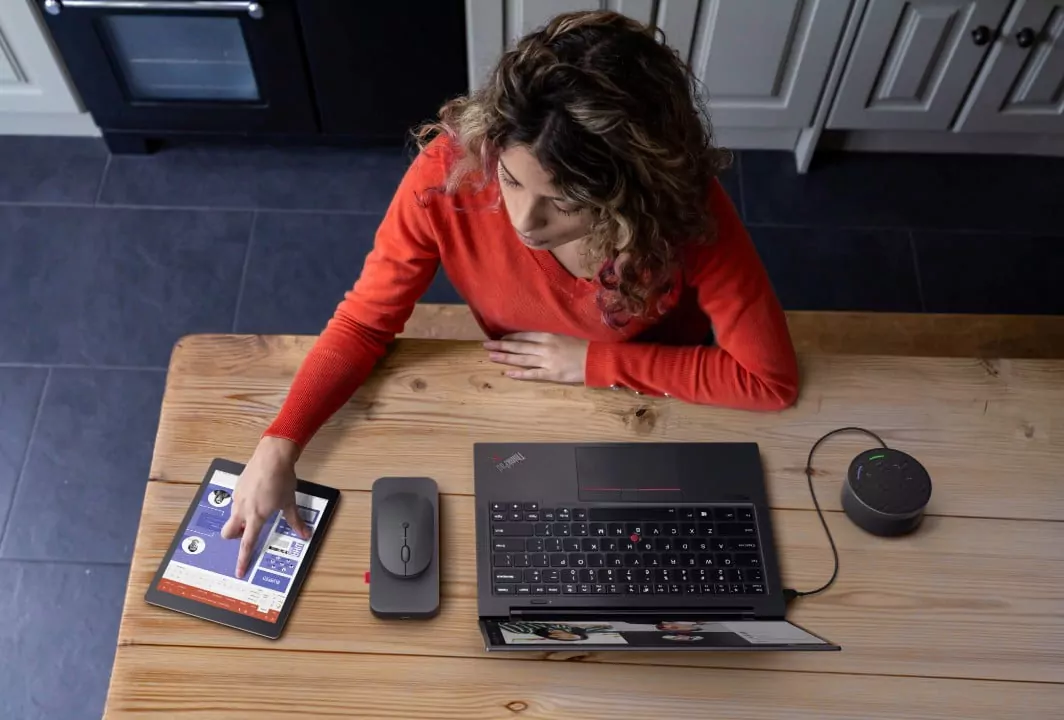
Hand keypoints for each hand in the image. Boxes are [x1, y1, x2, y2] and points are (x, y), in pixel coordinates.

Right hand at [220, 436, 309, 577]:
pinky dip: (243, 505)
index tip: (239, 571)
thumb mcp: (289, 502)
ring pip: (232, 516)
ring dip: (240, 520)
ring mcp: (237, 497)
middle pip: (229, 533)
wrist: (272, 456)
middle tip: (249, 532)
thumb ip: (295, 521)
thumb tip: (305, 534)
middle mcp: (242, 509)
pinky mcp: (237, 486)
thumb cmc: (281, 478)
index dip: (243, 559)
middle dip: (235, 537)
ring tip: (258, 510)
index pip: (247, 544)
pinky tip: (256, 495)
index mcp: (255, 516)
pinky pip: (236, 502)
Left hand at [484, 332, 588, 383]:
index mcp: (548, 336)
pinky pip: (532, 374)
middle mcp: (544, 347)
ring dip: (505, 358)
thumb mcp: (564, 336)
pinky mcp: (551, 374)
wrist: (596, 359)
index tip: (498, 338)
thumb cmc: (582, 346)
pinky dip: (520, 374)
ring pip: (522, 359)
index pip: (524, 336)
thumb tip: (534, 338)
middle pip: (518, 347)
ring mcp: (547, 362)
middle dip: (501, 346)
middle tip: (486, 346)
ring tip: (491, 357)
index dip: (510, 338)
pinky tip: (508, 374)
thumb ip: (548, 337)